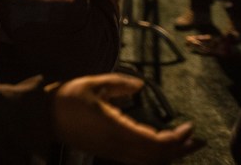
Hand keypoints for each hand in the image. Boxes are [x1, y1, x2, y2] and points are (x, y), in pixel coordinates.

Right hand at [53, 74, 202, 163]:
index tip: (189, 126)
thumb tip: (140, 87)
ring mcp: (112, 151)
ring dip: (169, 154)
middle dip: (181, 149)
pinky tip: (158, 144)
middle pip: (157, 157)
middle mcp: (117, 145)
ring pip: (148, 161)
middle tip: (198, 139)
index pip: (156, 143)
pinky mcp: (107, 151)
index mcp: (116, 129)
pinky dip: (154, 154)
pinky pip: (137, 159)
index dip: (177, 138)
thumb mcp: (93, 84)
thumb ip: (118, 85)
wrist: (43, 117)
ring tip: (184, 144)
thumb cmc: (66, 98)